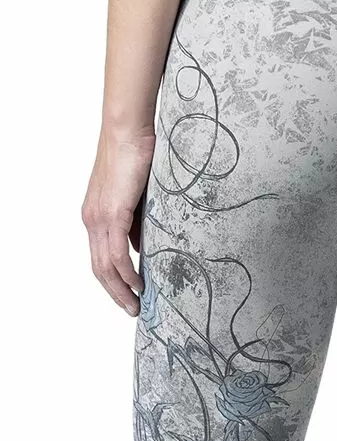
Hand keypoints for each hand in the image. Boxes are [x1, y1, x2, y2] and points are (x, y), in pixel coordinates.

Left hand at [82, 126, 154, 315]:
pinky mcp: (112, 213)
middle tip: (132, 310)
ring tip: (136, 304)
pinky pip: (115, 253)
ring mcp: (99, 217)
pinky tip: (137, 284)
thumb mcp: (136, 197)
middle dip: (115, 293)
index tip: (128, 296)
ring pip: (105, 266)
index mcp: (95, 215)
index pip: (99, 258)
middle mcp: (92, 219)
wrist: (127, 130)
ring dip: (121, 289)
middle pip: (98, 268)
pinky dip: (126, 272)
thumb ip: (136, 223)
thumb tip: (140, 247)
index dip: (112, 281)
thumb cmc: (135, 154)